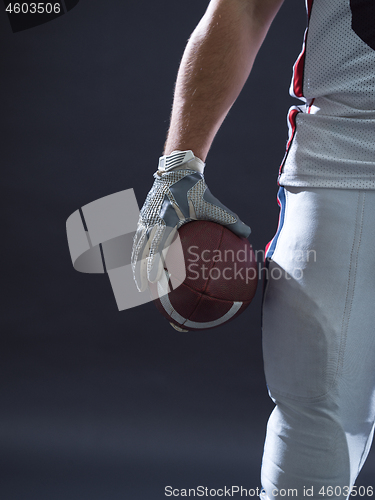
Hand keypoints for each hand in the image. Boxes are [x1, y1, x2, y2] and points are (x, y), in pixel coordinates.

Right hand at [131, 150, 250, 290]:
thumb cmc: (195, 190)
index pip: (157, 245)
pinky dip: (139, 255)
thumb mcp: (212, 204)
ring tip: (140, 284)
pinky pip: (139, 240)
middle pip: (141, 250)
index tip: (157, 279)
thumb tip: (248, 234)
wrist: (176, 171)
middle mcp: (151, 220)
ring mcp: (144, 219)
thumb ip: (230, 220)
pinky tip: (144, 267)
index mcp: (166, 219)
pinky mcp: (143, 219)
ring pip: (136, 247)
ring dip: (136, 266)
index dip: (154, 263)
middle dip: (140, 271)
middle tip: (144, 290)